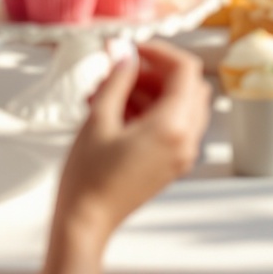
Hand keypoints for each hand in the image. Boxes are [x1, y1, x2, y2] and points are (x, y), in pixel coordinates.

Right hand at [52, 41, 209, 252]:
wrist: (84, 225)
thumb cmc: (88, 180)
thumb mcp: (99, 119)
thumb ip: (118, 80)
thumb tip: (126, 54)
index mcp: (173, 127)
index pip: (185, 70)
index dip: (161, 51)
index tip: (135, 48)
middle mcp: (186, 141)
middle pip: (188, 86)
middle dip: (156, 72)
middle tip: (123, 70)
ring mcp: (180, 155)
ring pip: (180, 105)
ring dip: (150, 91)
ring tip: (108, 91)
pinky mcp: (170, 164)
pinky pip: (172, 126)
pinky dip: (150, 112)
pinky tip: (114, 110)